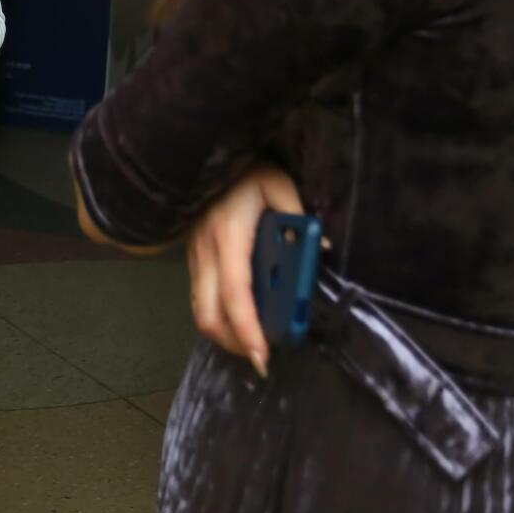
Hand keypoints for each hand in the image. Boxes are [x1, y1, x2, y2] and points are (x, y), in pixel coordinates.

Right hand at [186, 164, 306, 379]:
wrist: (205, 155)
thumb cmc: (245, 171)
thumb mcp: (277, 184)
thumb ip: (298, 216)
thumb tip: (322, 246)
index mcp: (228, 237)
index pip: (236, 293)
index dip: (248, 328)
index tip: (263, 354)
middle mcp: (206, 253)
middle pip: (209, 315)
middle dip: (235, 343)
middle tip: (262, 357)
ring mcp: (194, 258)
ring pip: (201, 312)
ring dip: (225, 334)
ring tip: (254, 343)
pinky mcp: (192, 259)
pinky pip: (201, 299)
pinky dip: (218, 317)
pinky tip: (239, 320)